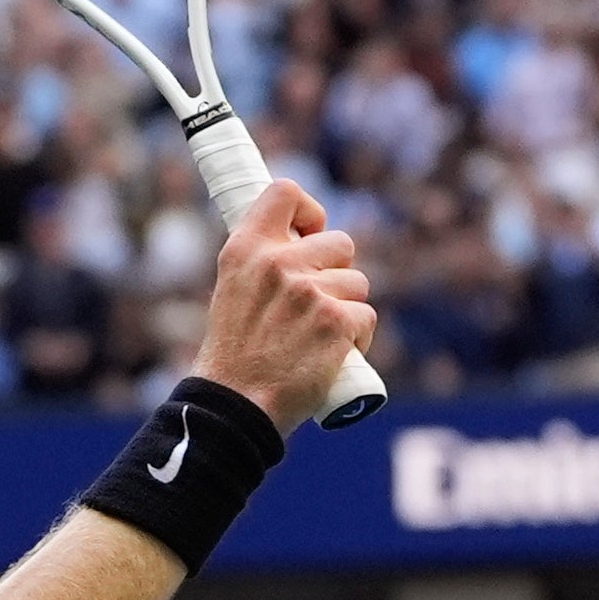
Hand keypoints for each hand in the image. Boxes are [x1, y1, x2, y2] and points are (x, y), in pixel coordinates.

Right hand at [191, 177, 376, 429]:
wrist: (236, 406)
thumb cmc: (234, 354)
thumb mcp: (232, 292)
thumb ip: (263, 264)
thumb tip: (303, 243)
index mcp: (245, 249)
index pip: (286, 193)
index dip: (309, 211)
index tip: (309, 233)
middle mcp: (277, 263)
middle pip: (340, 243)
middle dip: (336, 272)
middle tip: (315, 303)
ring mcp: (309, 292)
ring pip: (357, 282)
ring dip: (347, 307)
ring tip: (319, 335)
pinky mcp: (336, 322)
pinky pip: (366, 316)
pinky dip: (357, 337)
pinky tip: (333, 354)